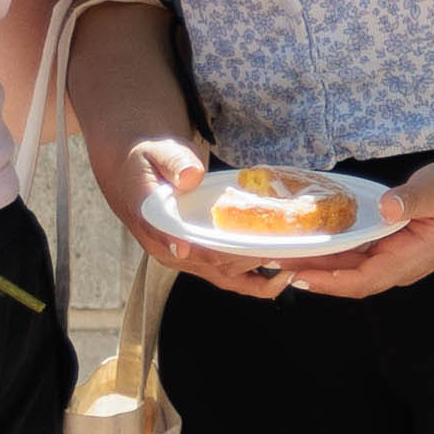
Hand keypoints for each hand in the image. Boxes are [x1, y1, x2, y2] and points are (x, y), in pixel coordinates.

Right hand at [123, 127, 330, 302]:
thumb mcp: (158, 151)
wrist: (138, 170)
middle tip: (287, 250)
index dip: (212, 250)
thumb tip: (191, 177)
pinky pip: (229, 278)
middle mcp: (171, 250)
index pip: (185, 243)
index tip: (241, 251)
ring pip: (226, 276)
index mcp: (155, 224)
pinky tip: (283, 277)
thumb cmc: (149, 158)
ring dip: (259, 272)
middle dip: (251, 260)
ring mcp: (187, 258)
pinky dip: (256, 282)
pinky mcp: (201, 259)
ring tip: (294, 260)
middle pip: (215, 264)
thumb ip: (175, 163)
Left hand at [268, 142, 433, 300]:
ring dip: (320, 264)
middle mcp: (401, 266)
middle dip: (313, 274)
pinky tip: (314, 240)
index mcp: (411, 260)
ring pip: (353, 268)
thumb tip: (386, 208)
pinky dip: (336, 251)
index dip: (328, 281)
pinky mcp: (396, 246)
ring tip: (284, 253)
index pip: (363, 280)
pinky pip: (361, 254)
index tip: (296, 276)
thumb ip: (412, 200)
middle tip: (274, 262)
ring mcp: (398, 258)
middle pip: (350, 279)